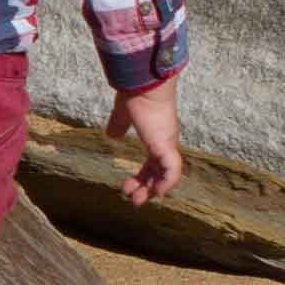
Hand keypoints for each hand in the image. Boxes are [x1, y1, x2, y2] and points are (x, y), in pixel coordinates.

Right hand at [109, 80, 185, 207]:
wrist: (143, 84)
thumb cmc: (135, 94)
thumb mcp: (122, 114)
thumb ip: (118, 125)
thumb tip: (111, 136)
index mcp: (157, 135)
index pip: (153, 162)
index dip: (143, 176)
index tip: (130, 187)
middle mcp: (165, 141)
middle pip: (159, 171)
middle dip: (146, 187)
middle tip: (134, 200)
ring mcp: (167, 143)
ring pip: (167, 174)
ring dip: (153, 189)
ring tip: (138, 200)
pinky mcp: (166, 145)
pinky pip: (172, 170)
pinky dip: (167, 183)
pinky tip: (156, 193)